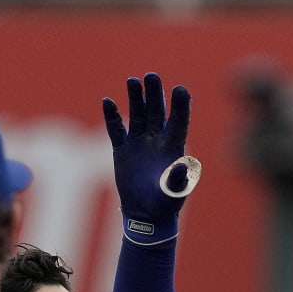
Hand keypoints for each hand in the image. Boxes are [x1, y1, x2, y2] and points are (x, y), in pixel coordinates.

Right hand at [101, 72, 194, 244]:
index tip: (180, 89)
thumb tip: (184, 165)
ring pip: (137, 115)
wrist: (146, 215)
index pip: (179, 122)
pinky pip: (116, 129)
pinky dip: (112, 116)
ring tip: (133, 80)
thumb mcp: (175, 193)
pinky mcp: (122, 149)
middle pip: (157, 112)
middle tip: (152, 76)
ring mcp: (139, 143)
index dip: (181, 106)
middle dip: (155, 94)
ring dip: (135, 98)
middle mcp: (157, 141)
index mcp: (174, 148)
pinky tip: (108, 101)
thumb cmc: (166, 204)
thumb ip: (178, 179)